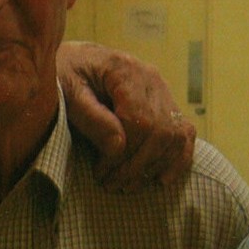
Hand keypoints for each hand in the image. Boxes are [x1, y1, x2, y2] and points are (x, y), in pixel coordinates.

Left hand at [57, 41, 195, 191]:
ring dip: (154, 166)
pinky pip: (184, 133)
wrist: (70, 62)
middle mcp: (151, 79)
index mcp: (125, 70)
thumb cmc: (64, 76)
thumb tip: (118, 148)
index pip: (140, 120)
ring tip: (128, 186)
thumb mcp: (67, 93)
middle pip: (161, 131)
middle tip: (112, 185)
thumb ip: (91, 118)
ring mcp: (162, 91)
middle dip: (137, 165)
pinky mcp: (165, 104)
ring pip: (175, 135)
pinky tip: (161, 179)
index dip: (124, 153)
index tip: (101, 172)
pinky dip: (178, 158)